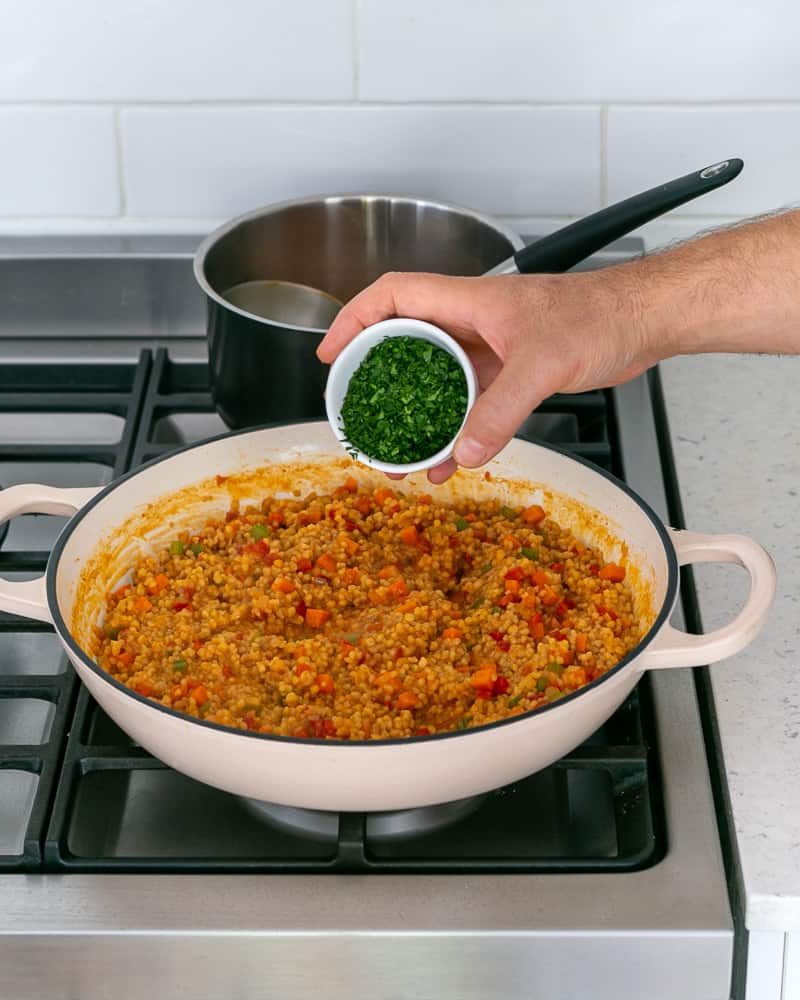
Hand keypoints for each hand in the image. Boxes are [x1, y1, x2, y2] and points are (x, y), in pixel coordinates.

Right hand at [317, 269, 658, 483]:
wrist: (642, 322)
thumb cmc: (598, 316)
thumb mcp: (543, 364)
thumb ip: (501, 410)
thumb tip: (464, 450)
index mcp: (467, 301)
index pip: (392, 297)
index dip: (354, 319)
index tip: (332, 353)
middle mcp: (472, 322)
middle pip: (405, 346)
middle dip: (379, 383)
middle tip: (363, 418)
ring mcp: (490, 348)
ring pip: (437, 382)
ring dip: (419, 417)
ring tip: (402, 454)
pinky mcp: (510, 372)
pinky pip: (470, 403)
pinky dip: (459, 430)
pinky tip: (455, 459)